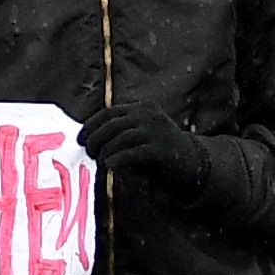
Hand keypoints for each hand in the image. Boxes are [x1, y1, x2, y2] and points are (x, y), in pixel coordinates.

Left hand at [76, 100, 205, 194]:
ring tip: (100, 162)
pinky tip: (110, 166)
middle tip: (89, 153)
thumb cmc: (160, 152)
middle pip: (111, 124)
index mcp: (142, 108)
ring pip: (120, 138)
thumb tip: (90, 140)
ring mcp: (156, 131)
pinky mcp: (161, 149)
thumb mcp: (141, 135)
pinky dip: (117, 159)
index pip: (109, 113)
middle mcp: (149, 115)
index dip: (91, 125)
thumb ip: (120, 133)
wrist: (193, 164)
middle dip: (95, 139)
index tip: (80, 139)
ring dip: (104, 151)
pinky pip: (132, 153)